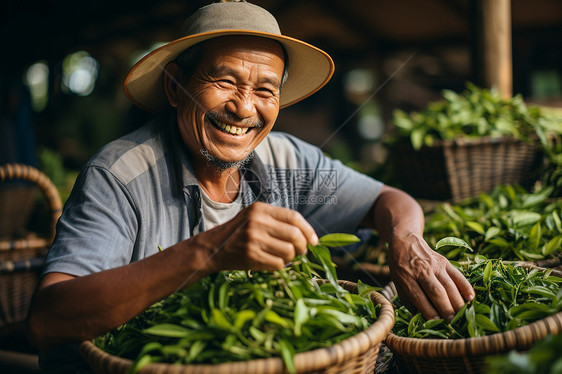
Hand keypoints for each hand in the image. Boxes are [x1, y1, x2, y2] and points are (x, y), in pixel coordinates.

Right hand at [199, 202, 317, 271]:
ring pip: (289, 252)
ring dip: (291, 258)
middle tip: (300, 252)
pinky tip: (271, 262)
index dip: (308, 230)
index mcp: (260, 209)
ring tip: (283, 257)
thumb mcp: (254, 217)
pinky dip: (279, 266)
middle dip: (302, 247)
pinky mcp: (251, 256)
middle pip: (295, 235)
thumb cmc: (238, 233)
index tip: (314, 241)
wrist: (211, 248)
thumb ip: (277, 221)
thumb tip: (308, 235)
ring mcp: (253, 239)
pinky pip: (279, 264)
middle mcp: (257, 221)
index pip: (294, 217)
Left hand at [387, 232, 474, 321]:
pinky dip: (466, 286)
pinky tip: (471, 298)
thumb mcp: (397, 282)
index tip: (437, 323)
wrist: (405, 240)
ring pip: (449, 285)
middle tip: (453, 324)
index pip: (419, 296)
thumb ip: (409, 299)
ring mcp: (435, 265)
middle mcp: (421, 270)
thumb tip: (423, 319)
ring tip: (462, 316)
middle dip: (446, 309)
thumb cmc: (400, 266)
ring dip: (457, 302)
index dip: (429, 311)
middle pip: (437, 292)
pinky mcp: (445, 261)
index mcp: (406, 277)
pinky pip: (457, 275)